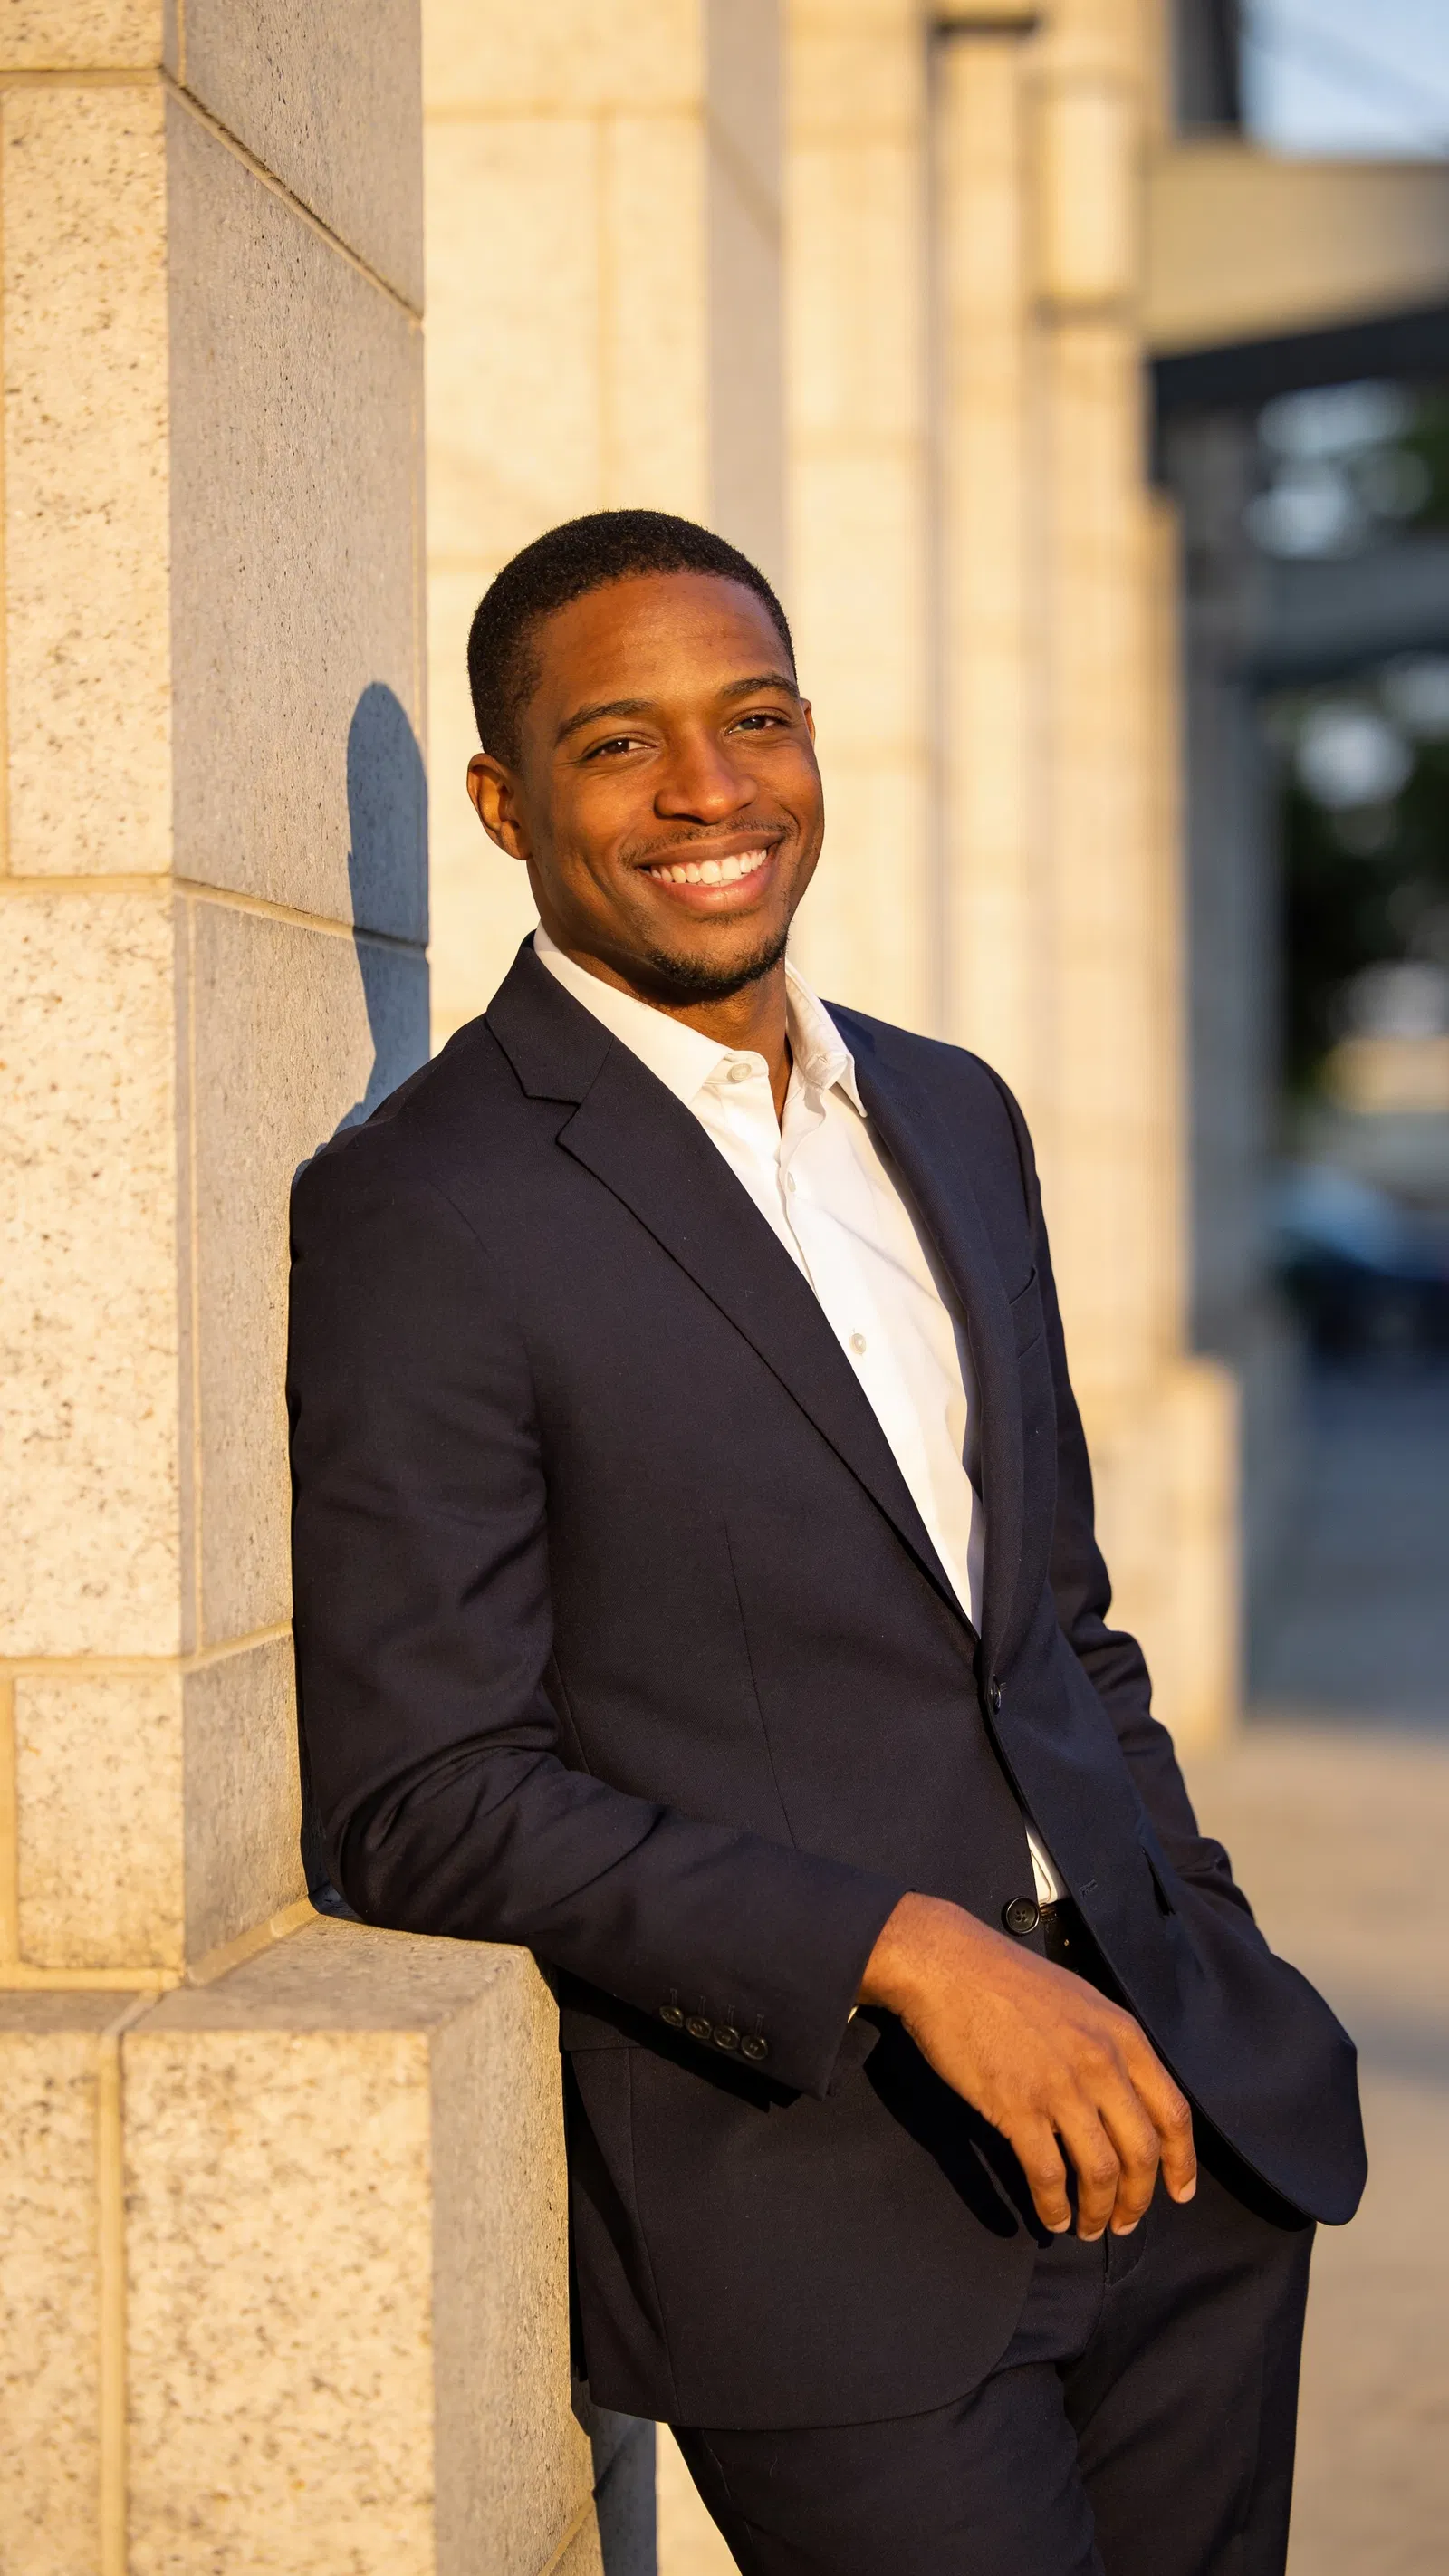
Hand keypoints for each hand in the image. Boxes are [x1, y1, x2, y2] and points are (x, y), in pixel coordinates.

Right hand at [859, 1892, 1196, 2240]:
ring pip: (1100, 2171)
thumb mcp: (1080, 2001)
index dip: (1181, 2162)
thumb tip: (1123, 2098)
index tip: (1179, 2192)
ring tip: (1088, 2227)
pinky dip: (1054, 2206)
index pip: (1172, 2112)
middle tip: (1125, 2222)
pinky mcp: (1017, 2107)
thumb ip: (1109, 2047)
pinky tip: (1052, 2216)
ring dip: (1098, 2211)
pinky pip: (1048, 2175)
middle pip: (1141, 2151)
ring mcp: (1060, 2087)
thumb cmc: (1007, 1979)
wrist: (948, 1965)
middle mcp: (1101, 2064)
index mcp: (1122, 2036)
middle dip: (1138, 2199)